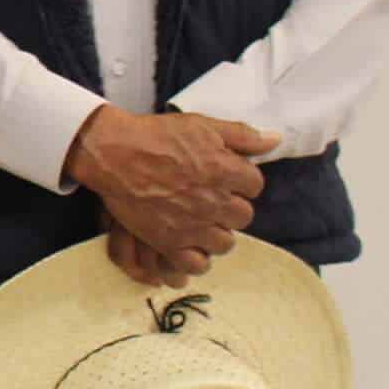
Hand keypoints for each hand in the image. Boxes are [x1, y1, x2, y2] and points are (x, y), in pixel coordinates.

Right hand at [64, 105, 275, 276]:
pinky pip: (196, 264)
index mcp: (225, 171)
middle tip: (212, 200)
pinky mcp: (168, 241)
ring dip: (216, 234)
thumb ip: (242, 135)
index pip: (254, 186)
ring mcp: (191, 225)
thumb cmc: (156, 135)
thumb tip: (275, 140)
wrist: (113, 153)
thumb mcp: (202, 125)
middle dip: (230, 208)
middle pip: (242, 217)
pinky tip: (189, 245)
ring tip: (200, 223)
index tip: (227, 178)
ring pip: (224, 243)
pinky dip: (196, 258)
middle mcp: (213, 201)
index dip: (241, 181)